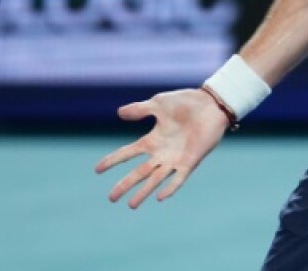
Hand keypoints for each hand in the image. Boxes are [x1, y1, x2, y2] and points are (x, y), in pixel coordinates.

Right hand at [94, 88, 230, 208]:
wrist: (211, 103)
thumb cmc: (186, 102)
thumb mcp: (158, 104)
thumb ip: (140, 109)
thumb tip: (118, 113)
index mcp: (153, 140)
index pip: (128, 153)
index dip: (113, 160)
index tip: (97, 170)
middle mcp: (162, 153)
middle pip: (139, 172)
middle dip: (125, 185)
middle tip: (111, 198)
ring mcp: (175, 159)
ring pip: (155, 179)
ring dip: (144, 192)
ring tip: (131, 205)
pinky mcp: (190, 161)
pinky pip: (179, 178)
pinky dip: (170, 187)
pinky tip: (161, 197)